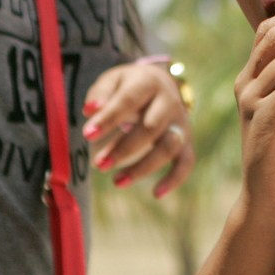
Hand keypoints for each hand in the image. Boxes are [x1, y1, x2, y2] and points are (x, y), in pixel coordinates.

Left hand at [84, 62, 195, 197]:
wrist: (160, 83)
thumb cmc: (128, 86)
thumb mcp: (113, 80)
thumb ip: (100, 94)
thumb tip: (90, 111)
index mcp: (148, 82)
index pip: (128, 100)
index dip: (109, 118)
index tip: (88, 135)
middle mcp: (169, 102)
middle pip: (150, 127)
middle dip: (123, 149)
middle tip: (99, 165)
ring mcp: (180, 122)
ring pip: (168, 147)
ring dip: (144, 167)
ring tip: (117, 182)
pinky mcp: (186, 140)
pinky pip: (186, 162)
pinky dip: (174, 179)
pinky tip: (156, 194)